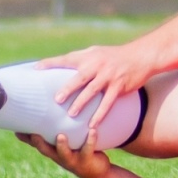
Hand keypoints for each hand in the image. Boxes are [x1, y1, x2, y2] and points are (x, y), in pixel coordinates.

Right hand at [18, 127, 111, 177]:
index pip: (36, 144)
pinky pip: (88, 149)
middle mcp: (59, 156)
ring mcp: (72, 160)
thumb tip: (51, 108)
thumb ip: (58, 129)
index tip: (15, 129)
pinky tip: (92, 131)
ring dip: (62, 146)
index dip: (25, 138)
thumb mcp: (67, 142)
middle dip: (38, 142)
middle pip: (45, 150)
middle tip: (33, 133)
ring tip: (61, 136)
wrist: (99, 174)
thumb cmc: (80, 152)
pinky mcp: (87, 160)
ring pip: (64, 154)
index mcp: (53, 150)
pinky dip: (90, 140)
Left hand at [36, 44, 154, 126]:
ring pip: (92, 91)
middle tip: (56, 99)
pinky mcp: (119, 86)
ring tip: (71, 114)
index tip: (35, 69)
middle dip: (67, 88)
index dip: (50, 63)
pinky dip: (100, 114)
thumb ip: (81, 60)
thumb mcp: (97, 53)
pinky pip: (108, 102)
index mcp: (89, 56)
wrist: (141, 56)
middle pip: (79, 77)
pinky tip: (92, 125)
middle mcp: (97, 65)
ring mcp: (108, 76)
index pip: (66, 59)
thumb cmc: (115, 56)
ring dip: (81, 103)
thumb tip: (61, 67)